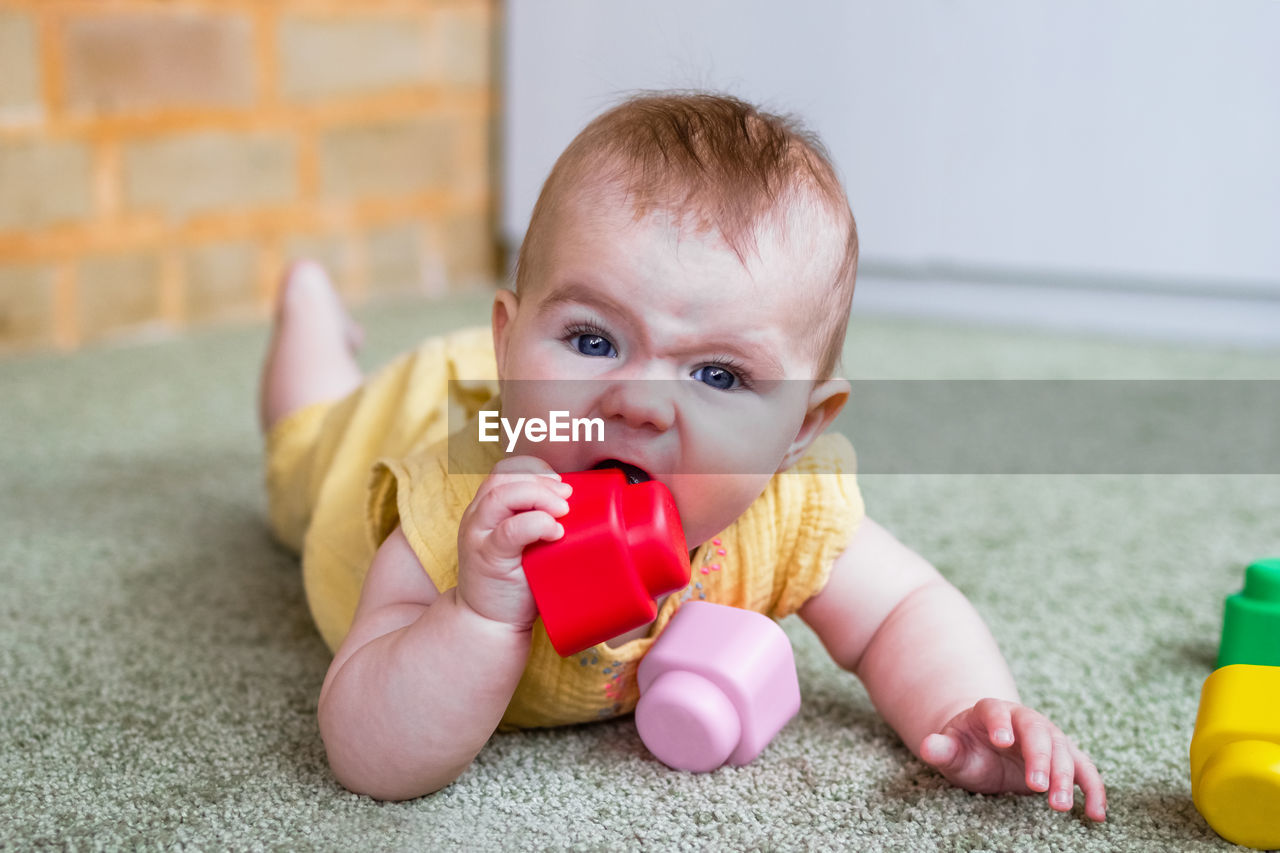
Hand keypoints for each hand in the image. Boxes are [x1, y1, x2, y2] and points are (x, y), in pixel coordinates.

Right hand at [456, 455, 571, 629]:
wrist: (489, 623)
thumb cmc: (517, 582)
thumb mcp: (527, 544)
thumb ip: (542, 522)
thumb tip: (588, 505)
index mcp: (487, 510)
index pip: (505, 471)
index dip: (534, 470)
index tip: (560, 483)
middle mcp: (478, 517)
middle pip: (503, 477)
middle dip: (541, 481)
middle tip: (567, 497)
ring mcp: (478, 536)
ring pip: (501, 496)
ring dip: (538, 496)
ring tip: (562, 512)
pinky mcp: (486, 558)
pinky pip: (508, 531)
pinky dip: (534, 525)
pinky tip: (554, 532)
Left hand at [919, 698, 1105, 820]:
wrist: (987, 747)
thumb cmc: (966, 749)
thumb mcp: (952, 751)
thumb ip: (942, 749)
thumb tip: (927, 745)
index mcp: (992, 712)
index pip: (996, 712)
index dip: (1000, 724)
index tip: (1002, 741)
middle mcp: (1024, 720)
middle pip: (1038, 733)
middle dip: (1040, 758)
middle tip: (1038, 786)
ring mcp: (1048, 737)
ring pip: (1064, 752)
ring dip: (1066, 778)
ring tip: (1059, 807)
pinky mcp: (1065, 758)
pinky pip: (1085, 771)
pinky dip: (1093, 790)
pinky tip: (1095, 814)